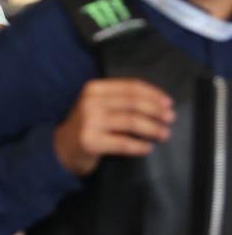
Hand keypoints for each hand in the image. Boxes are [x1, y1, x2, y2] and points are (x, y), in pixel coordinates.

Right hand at [53, 79, 174, 176]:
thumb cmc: (88, 125)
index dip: (152, 93)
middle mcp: (91, 101)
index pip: (129, 86)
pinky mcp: (90, 141)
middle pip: (132, 103)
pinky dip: (139, 145)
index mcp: (94, 88)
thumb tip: (156, 102)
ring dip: (152, 128)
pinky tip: (148, 147)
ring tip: (164, 133)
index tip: (168, 102)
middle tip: (170, 118)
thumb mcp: (98, 105)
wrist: (63, 147)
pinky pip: (122, 143)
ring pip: (130, 122)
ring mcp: (90, 121)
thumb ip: (119, 100)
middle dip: (155, 110)